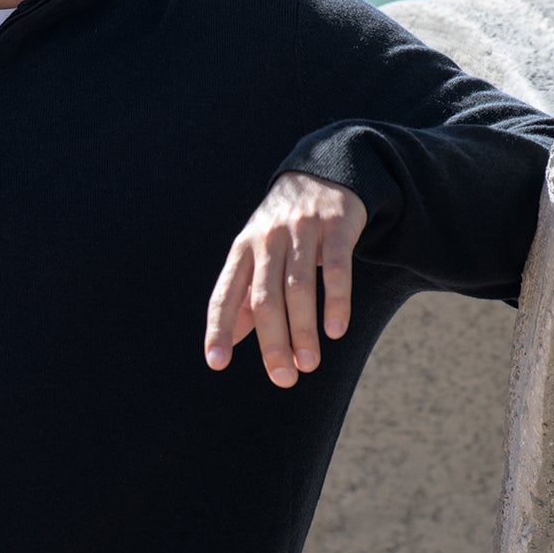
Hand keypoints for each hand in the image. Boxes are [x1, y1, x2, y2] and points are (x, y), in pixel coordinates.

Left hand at [205, 171, 367, 386]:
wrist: (323, 174)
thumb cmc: (283, 229)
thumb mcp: (256, 254)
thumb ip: (245, 296)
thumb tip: (230, 340)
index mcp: (242, 251)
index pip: (225, 294)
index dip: (219, 329)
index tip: (216, 362)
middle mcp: (266, 240)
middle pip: (265, 299)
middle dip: (272, 342)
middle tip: (284, 378)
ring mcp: (300, 231)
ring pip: (298, 289)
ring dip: (303, 330)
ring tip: (309, 364)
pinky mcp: (335, 227)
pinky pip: (337, 269)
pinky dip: (336, 301)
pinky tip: (336, 330)